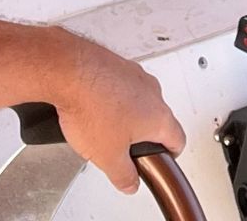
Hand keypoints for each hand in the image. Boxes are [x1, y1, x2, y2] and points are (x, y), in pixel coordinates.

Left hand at [52, 38, 185, 193]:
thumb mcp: (107, 158)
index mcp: (158, 116)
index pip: (178, 139)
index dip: (171, 154)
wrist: (68, 71)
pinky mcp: (115, 63)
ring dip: (124, 113)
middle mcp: (151, 91)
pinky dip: (109, 95)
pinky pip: (118, 83)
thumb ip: (123, 176)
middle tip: (124, 148)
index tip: (165, 159)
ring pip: (136, 99)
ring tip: (101, 124)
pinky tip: (90, 105)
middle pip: (156, 118)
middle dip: (141, 135)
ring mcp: (133, 73)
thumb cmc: (90, 107)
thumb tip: (130, 182)